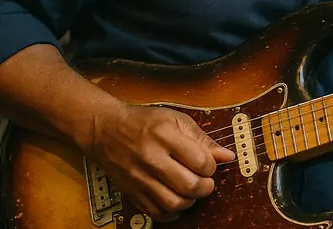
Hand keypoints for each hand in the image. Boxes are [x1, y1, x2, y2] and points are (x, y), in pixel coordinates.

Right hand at [84, 103, 235, 221]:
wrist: (105, 129)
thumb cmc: (143, 122)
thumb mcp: (175, 119)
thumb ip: (202, 138)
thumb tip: (226, 156)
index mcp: (165, 135)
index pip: (200, 161)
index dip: (211, 166)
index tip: (209, 165)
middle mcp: (151, 157)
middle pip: (188, 185)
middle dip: (205, 187)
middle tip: (206, 182)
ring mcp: (139, 177)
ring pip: (173, 203)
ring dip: (190, 201)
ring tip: (192, 192)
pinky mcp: (130, 191)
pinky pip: (155, 212)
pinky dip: (171, 213)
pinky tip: (176, 203)